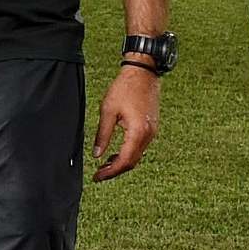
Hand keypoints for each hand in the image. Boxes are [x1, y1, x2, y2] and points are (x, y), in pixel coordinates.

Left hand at [92, 66, 159, 181]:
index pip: (125, 161)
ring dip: (122, 163)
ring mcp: (152, 132)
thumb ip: (103, 135)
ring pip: (137, 156)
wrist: (143, 73)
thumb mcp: (108, 111)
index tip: (97, 177)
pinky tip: (116, 153)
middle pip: (132, 162)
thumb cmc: (125, 88)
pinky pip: (140, 147)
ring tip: (104, 165)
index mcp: (138, 132)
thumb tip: (96, 154)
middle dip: (115, 170)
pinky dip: (128, 153)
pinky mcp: (152, 128)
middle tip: (99, 174)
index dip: (110, 172)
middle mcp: (148, 135)